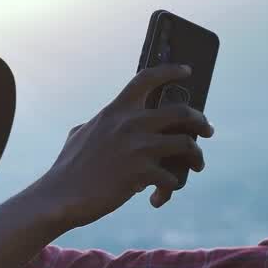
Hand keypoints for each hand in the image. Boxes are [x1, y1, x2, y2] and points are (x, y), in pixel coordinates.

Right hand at [41, 63, 213, 229]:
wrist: (60, 197)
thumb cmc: (67, 170)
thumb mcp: (80, 135)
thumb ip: (100, 124)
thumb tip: (109, 122)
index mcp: (115, 111)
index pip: (147, 79)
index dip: (171, 71)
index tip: (188, 71)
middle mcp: (130, 124)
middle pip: (181, 112)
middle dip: (200, 121)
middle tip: (207, 130)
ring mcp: (137, 148)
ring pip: (186, 144)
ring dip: (196, 156)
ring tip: (197, 165)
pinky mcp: (141, 173)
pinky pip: (171, 178)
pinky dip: (169, 188)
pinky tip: (158, 196)